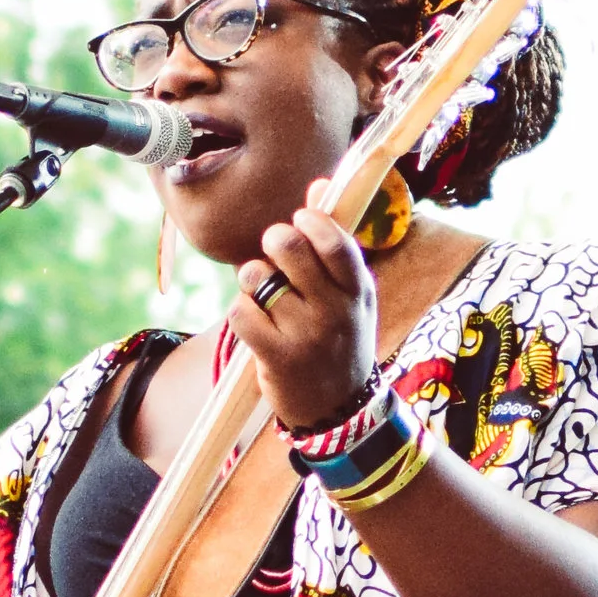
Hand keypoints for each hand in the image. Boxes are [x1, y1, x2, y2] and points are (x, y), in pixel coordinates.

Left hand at [230, 182, 377, 435]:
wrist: (339, 412)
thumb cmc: (340, 339)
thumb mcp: (351, 295)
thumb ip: (335, 242)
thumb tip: (321, 184)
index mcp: (357, 292)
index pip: (334, 242)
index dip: (311, 221)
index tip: (300, 220)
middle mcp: (334, 312)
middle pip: (289, 249)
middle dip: (273, 241)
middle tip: (274, 251)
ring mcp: (305, 336)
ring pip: (257, 277)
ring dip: (252, 279)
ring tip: (263, 293)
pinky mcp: (275, 358)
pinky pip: (239, 312)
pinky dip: (240, 311)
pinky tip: (254, 322)